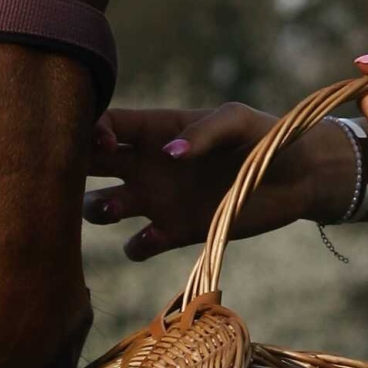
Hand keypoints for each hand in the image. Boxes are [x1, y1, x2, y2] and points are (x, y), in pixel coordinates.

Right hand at [82, 102, 316, 261]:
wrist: (300, 176)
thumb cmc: (270, 136)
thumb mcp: (240, 121)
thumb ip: (204, 132)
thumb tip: (167, 154)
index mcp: (157, 130)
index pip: (104, 125)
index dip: (87, 132)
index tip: (99, 144)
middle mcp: (147, 164)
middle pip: (88, 166)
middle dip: (68, 170)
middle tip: (67, 180)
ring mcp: (158, 199)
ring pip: (100, 207)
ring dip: (95, 210)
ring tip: (114, 207)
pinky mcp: (177, 232)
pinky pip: (137, 246)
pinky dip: (136, 246)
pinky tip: (155, 235)